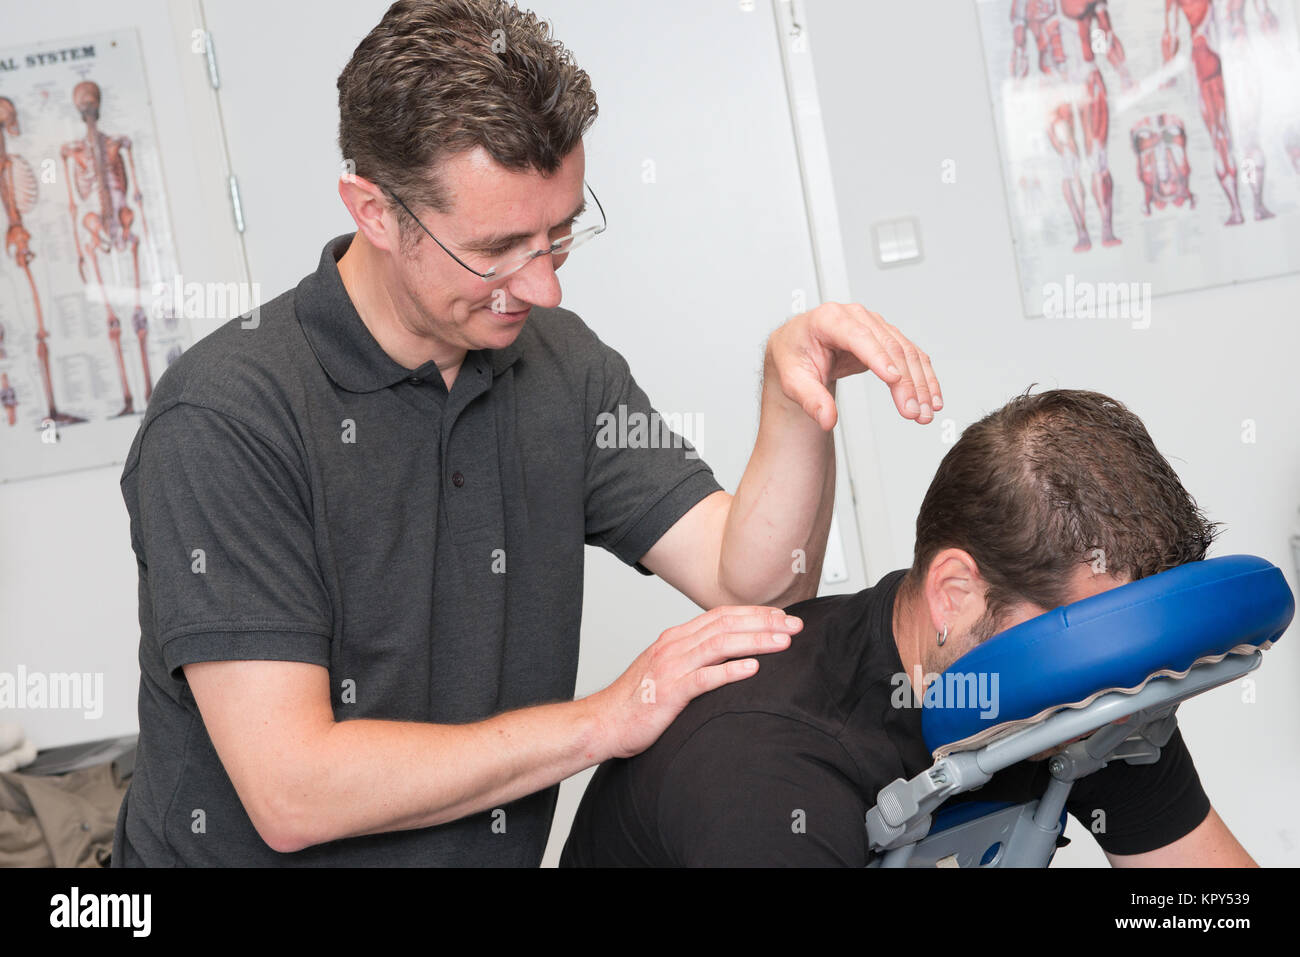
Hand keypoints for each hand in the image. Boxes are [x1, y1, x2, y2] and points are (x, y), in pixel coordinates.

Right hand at [591, 606, 802, 759]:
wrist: (604, 722)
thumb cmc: (638, 701)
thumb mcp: (668, 669)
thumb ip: (694, 658)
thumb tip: (729, 654)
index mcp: (675, 637)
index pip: (721, 615)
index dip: (754, 613)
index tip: (782, 616)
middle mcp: (674, 645)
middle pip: (726, 624)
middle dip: (764, 622)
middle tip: (794, 625)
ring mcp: (671, 667)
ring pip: (720, 645)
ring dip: (755, 641)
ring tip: (783, 642)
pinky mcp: (670, 692)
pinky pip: (704, 678)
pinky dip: (730, 671)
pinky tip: (753, 668)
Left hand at [766, 302, 940, 430]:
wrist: (797, 348)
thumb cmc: (793, 357)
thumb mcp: (792, 380)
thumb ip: (810, 399)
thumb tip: (827, 418)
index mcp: (828, 319)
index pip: (858, 337)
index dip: (878, 357)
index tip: (894, 379)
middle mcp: (855, 317)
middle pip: (889, 346)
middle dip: (906, 382)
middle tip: (914, 411)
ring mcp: (873, 325)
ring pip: (906, 352)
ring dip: (920, 383)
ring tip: (926, 411)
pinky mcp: (885, 337)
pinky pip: (911, 355)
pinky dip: (923, 377)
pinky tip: (932, 398)